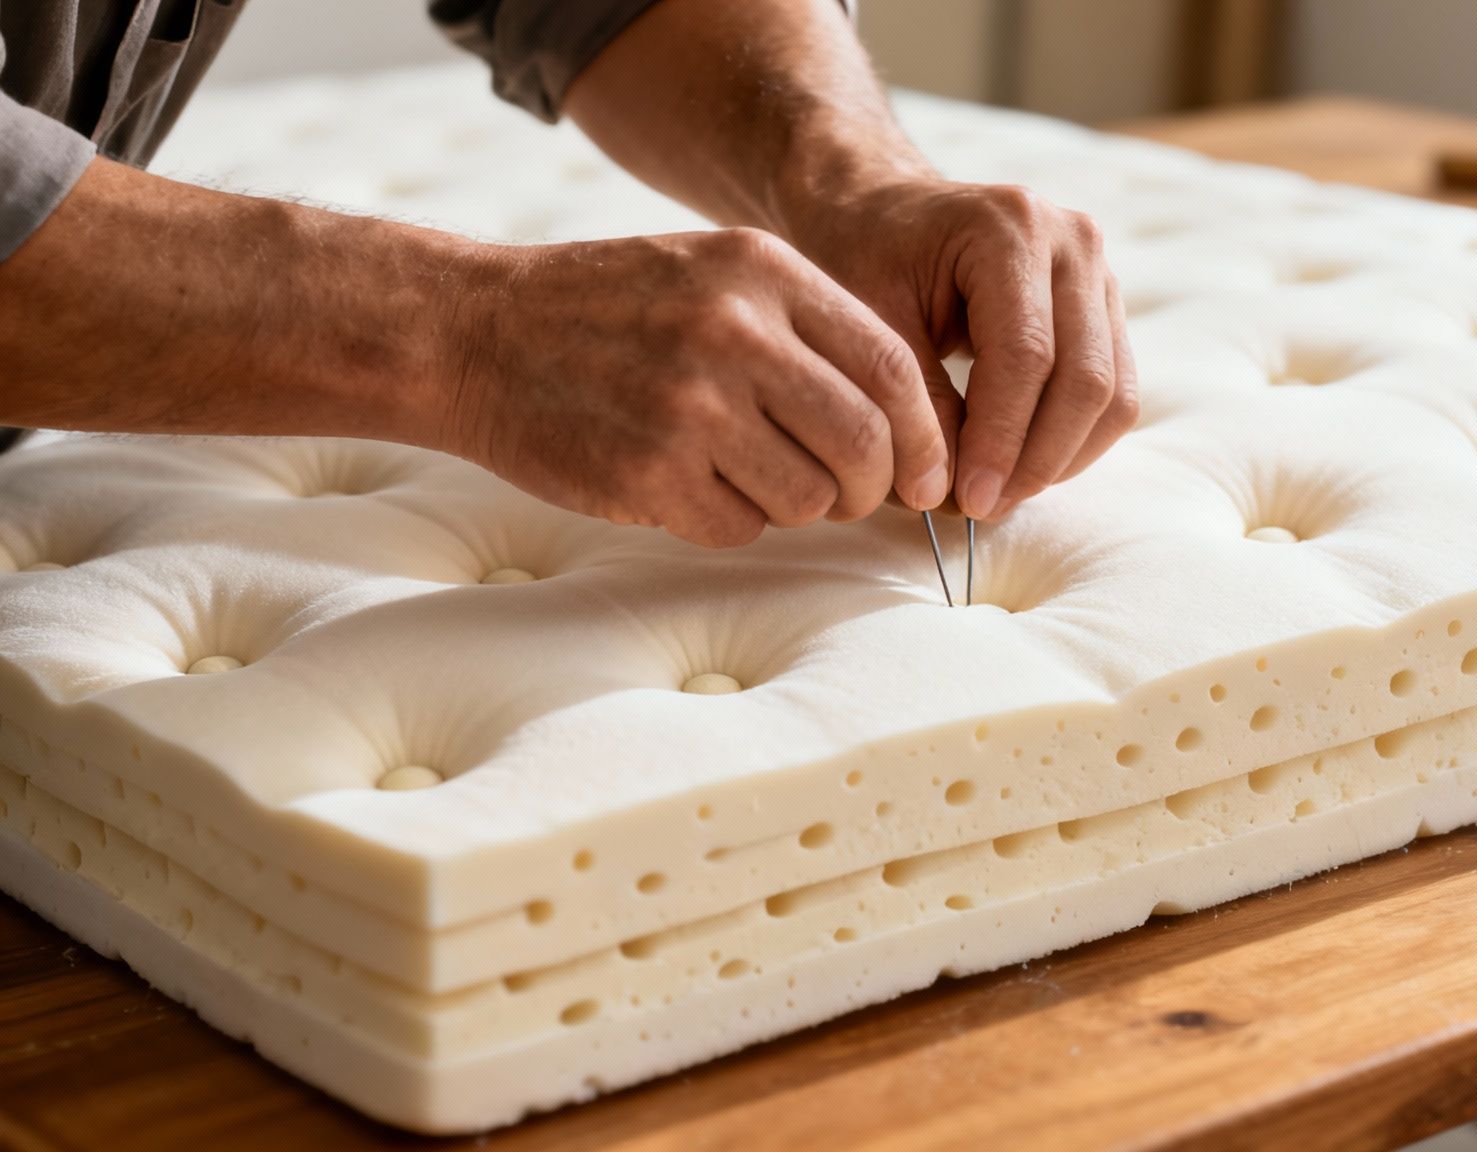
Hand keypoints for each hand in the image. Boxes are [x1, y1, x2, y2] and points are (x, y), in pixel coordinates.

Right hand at [442, 227, 949, 546]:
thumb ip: (806, 333)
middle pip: (864, 443)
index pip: (892, 368)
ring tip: (747, 477)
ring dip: (795, 506)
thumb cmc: (609, 310)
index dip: (924, 436)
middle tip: (850, 498)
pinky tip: (688, 486)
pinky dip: (730, 522)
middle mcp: (733, 332)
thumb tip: (907, 432)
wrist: (469, 332)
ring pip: (808, 497)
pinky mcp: (646, 471)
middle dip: (873, 488)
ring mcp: (688, 404)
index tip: (926, 475)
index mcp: (763, 273)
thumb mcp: (714, 276)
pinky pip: (739, 528)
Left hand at [784, 179, 1139, 519]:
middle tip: (982, 507)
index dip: (1002, 440)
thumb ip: (915, 405)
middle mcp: (1071, 241)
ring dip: (1060, 458)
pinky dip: (1074, 441)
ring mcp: (1099, 271)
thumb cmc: (864, 255)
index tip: (967, 500)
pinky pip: (1115, 392)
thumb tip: (951, 494)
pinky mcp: (1105, 307)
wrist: (882, 207)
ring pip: (1112, 394)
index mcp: (1009, 227)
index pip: (1027, 356)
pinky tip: (1022, 465)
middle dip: (1036, 459)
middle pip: (1085, 379)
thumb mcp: (870, 323)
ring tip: (999, 492)